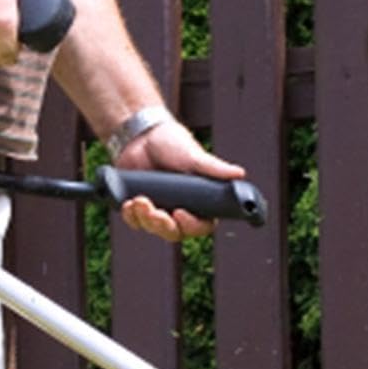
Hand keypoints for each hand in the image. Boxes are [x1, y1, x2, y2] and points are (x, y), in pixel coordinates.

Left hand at [115, 118, 244, 241]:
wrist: (141, 135)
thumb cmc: (172, 142)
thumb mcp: (193, 155)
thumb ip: (214, 169)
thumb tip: (239, 174)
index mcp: (198, 201)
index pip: (201, 225)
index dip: (191, 225)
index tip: (180, 213)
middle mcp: (180, 209)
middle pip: (175, 233)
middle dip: (163, 226)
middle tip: (155, 212)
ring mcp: (158, 209)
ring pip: (154, 229)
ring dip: (145, 219)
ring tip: (139, 199)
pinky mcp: (138, 207)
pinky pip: (135, 222)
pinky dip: (130, 216)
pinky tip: (128, 203)